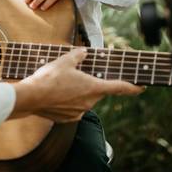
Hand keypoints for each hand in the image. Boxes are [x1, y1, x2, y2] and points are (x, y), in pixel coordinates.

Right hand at [9, 48, 141, 121]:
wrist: (30, 98)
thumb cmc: (48, 78)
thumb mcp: (65, 60)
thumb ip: (78, 56)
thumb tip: (84, 52)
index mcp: (93, 87)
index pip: (119, 87)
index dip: (133, 87)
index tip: (142, 87)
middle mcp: (89, 102)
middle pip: (97, 91)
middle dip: (90, 83)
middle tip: (77, 75)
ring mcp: (79, 112)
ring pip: (84, 99)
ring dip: (78, 92)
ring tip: (62, 83)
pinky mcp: (68, 118)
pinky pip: (73, 108)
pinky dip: (68, 101)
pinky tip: (56, 94)